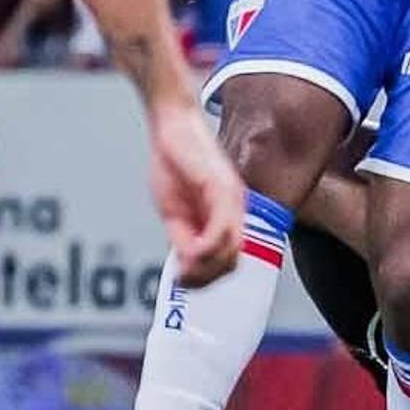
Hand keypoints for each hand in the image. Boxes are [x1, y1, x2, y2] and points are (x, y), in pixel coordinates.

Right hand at [147, 96, 243, 289]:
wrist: (173, 125)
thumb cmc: (173, 162)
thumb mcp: (174, 209)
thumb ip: (183, 235)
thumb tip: (186, 263)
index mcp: (226, 216)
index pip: (229, 259)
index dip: (208, 277)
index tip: (184, 283)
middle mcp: (235, 209)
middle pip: (233, 260)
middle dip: (207, 278)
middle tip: (183, 282)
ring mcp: (231, 199)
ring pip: (231, 248)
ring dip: (206, 267)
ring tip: (184, 270)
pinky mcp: (221, 188)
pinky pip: (221, 227)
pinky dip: (206, 246)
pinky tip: (188, 252)